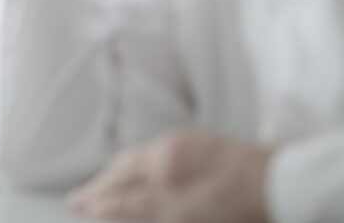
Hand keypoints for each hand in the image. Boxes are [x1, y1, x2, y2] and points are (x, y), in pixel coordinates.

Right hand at [68, 131, 272, 221]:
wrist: (284, 183)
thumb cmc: (238, 204)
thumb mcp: (180, 211)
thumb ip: (135, 206)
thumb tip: (95, 205)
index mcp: (161, 163)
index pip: (117, 183)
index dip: (94, 197)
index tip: (72, 205)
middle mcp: (169, 149)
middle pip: (125, 167)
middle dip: (101, 183)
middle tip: (80, 196)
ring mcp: (187, 145)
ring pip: (141, 159)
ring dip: (119, 174)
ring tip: (106, 186)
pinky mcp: (203, 146)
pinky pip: (159, 154)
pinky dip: (141, 166)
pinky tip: (145, 174)